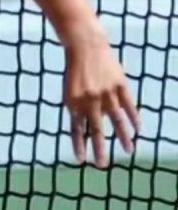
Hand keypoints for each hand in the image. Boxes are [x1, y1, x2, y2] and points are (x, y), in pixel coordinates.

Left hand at [63, 31, 139, 166]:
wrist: (84, 44)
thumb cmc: (76, 70)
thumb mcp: (71, 90)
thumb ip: (78, 109)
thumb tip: (87, 131)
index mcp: (74, 101)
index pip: (76, 129)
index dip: (78, 145)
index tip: (80, 161)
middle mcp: (90, 100)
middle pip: (97, 130)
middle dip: (99, 149)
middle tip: (101, 165)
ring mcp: (106, 93)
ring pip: (117, 121)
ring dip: (123, 138)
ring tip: (129, 151)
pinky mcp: (119, 85)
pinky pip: (129, 106)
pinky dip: (134, 118)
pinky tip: (138, 130)